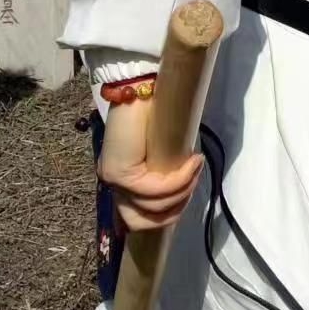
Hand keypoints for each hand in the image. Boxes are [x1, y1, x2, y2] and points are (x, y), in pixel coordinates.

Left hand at [98, 96, 203, 232]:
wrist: (139, 88)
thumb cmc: (153, 112)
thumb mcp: (161, 149)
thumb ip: (165, 170)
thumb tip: (186, 184)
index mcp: (121, 180)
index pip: (137, 220)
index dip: (165, 217)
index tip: (186, 197)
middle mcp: (113, 184)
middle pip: (144, 221)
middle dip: (176, 207)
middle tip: (194, 180)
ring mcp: (113, 180)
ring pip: (153, 206)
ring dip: (182, 190)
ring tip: (196, 166)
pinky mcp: (119, 172)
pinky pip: (154, 189)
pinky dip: (179, 179)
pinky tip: (192, 162)